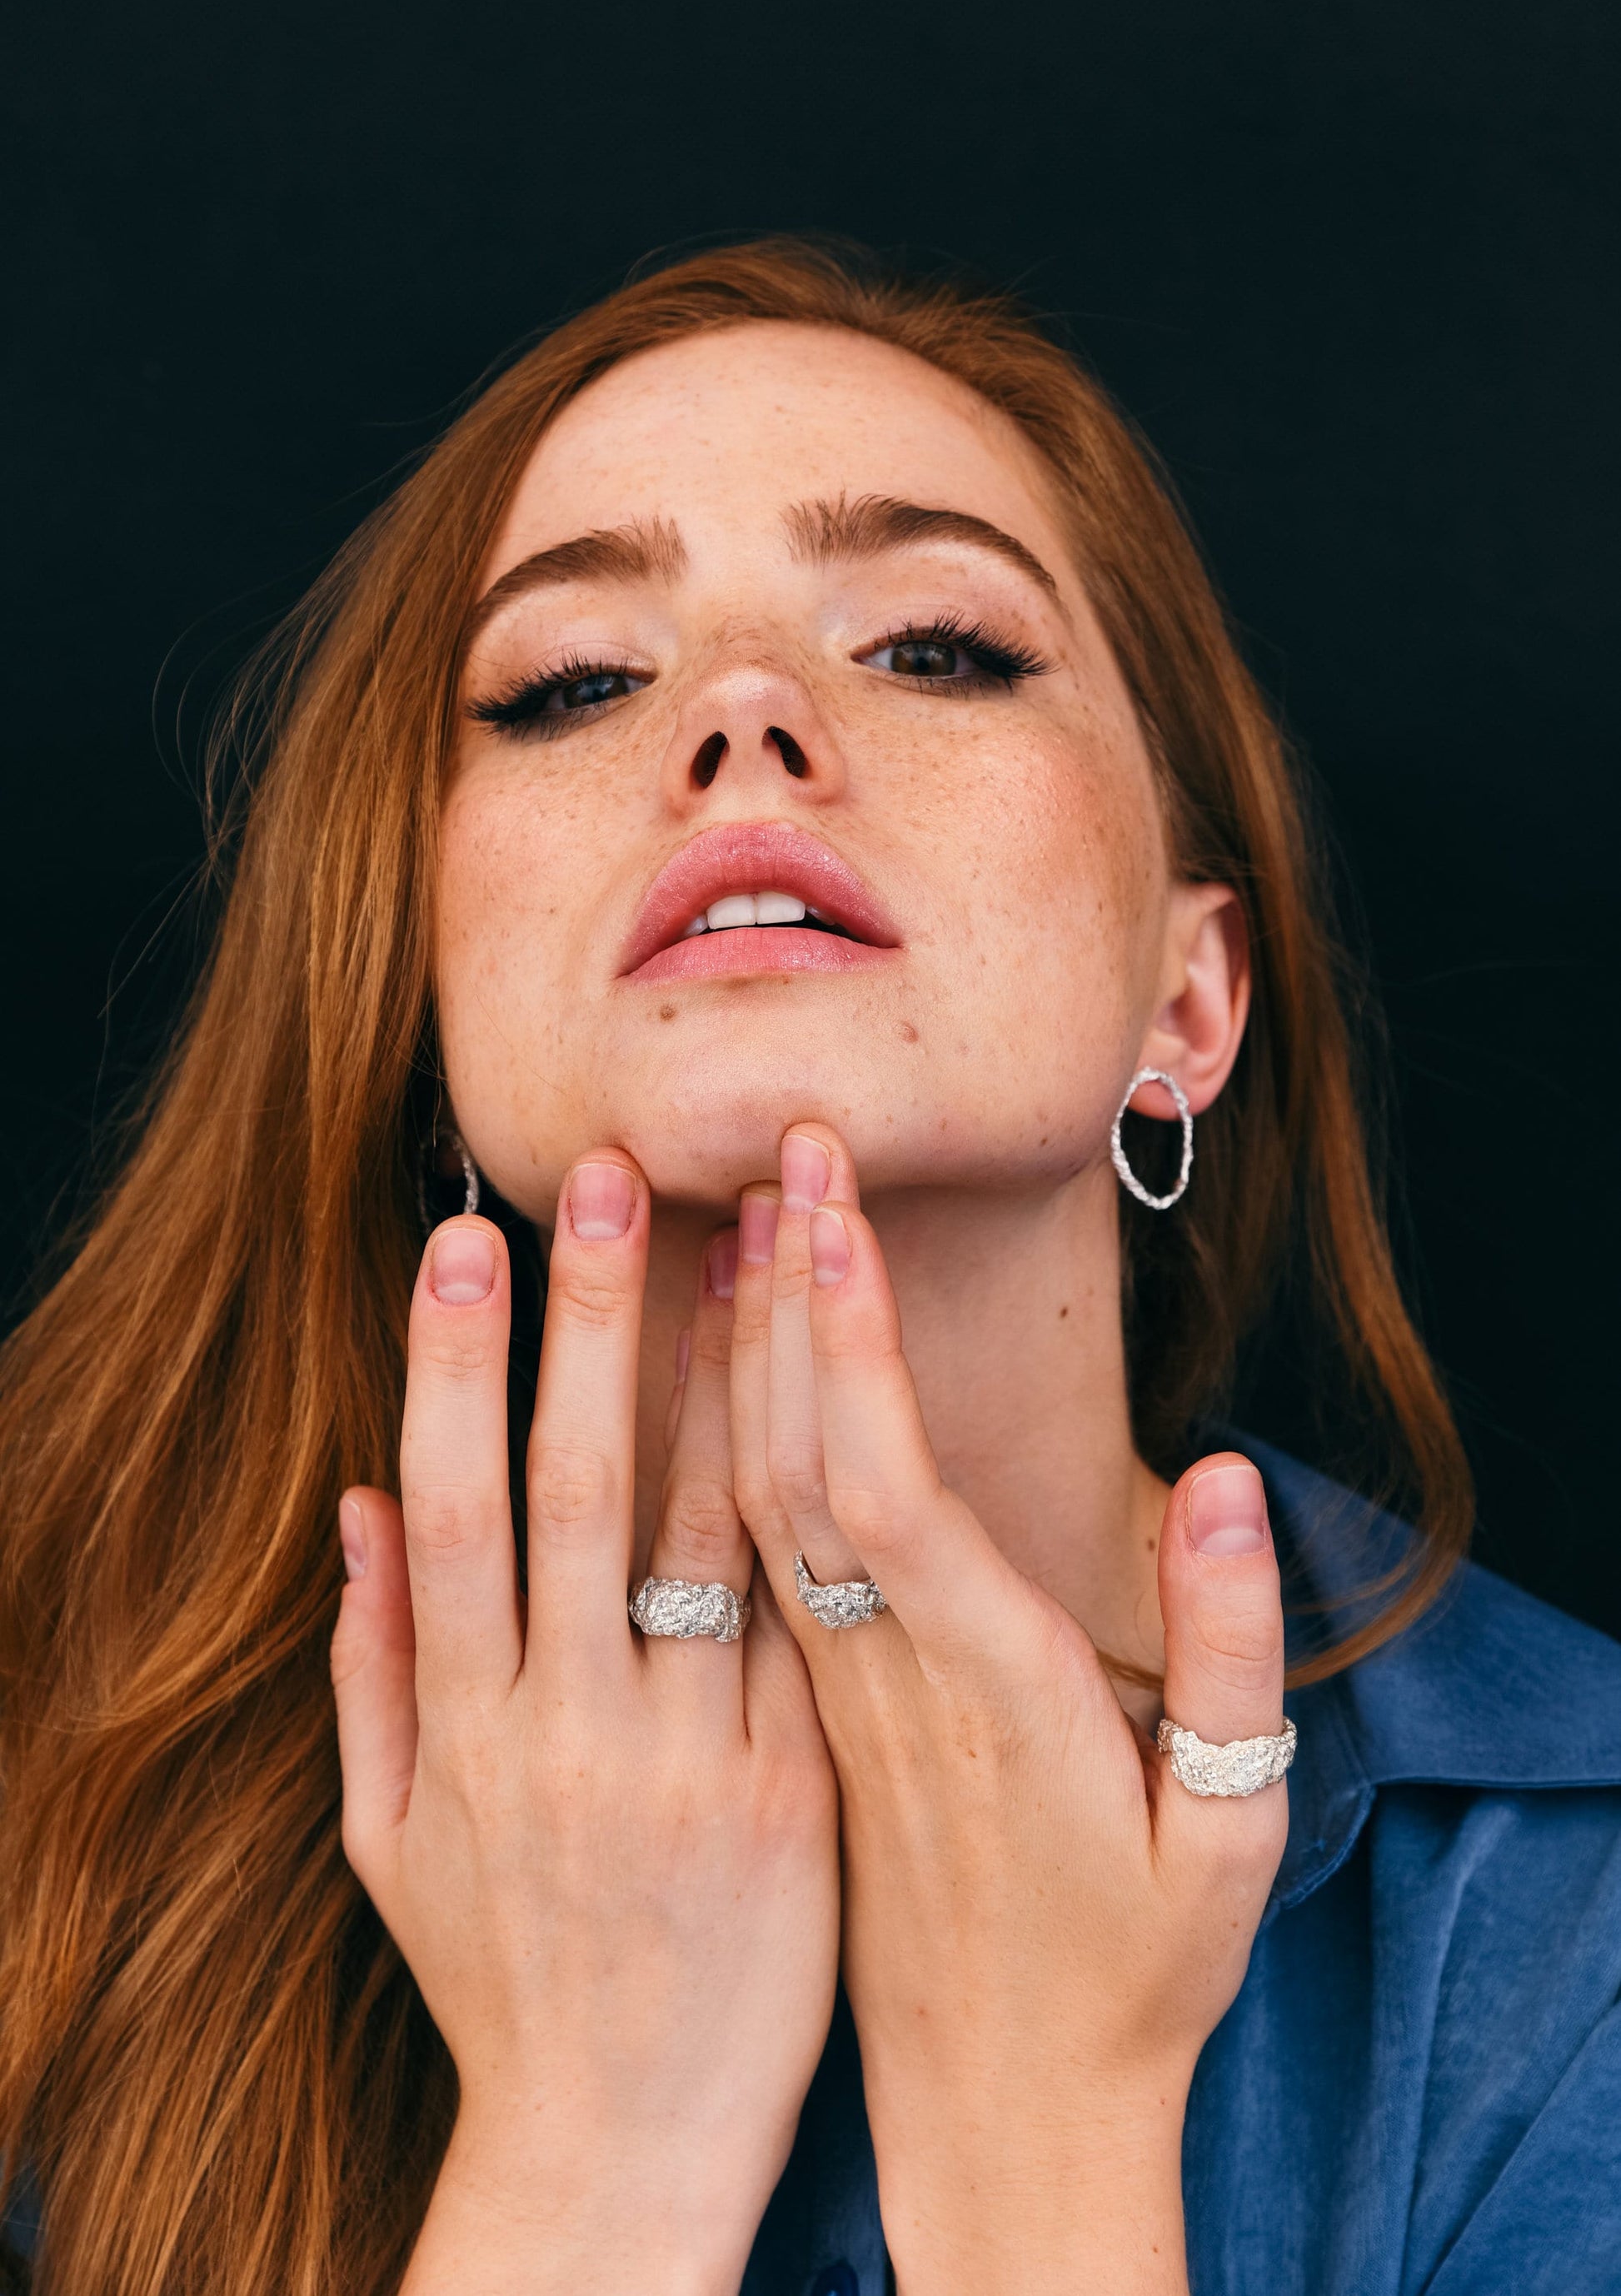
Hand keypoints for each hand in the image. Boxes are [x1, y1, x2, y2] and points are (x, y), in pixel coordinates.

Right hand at [331, 1157, 839, 2294]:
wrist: (624, 2148)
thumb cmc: (497, 1982)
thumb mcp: (390, 1842)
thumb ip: (371, 1672)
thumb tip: (359, 1506)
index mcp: (463, 1731)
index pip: (457, 1508)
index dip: (458, 1368)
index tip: (470, 1239)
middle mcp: (572, 1730)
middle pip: (579, 1490)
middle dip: (592, 1325)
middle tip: (612, 1174)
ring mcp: (690, 1760)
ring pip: (714, 1530)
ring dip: (729, 1375)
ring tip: (754, 1237)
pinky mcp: (796, 1793)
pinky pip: (803, 1625)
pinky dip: (813, 1504)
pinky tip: (833, 1391)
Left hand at [728, 1125, 1287, 2293]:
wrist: (1003, 2116)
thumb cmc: (1131, 1970)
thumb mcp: (1229, 1831)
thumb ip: (1232, 1655)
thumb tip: (1223, 1481)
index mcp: (984, 1689)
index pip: (885, 1483)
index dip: (844, 1340)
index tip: (817, 1204)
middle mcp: (882, 1679)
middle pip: (794, 1463)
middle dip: (774, 1294)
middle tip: (763, 1143)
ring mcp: (829, 1698)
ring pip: (749, 1505)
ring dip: (730, 1355)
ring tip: (724, 1213)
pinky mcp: (805, 1718)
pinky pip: (739, 1563)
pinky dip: (715, 1448)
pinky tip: (698, 1368)